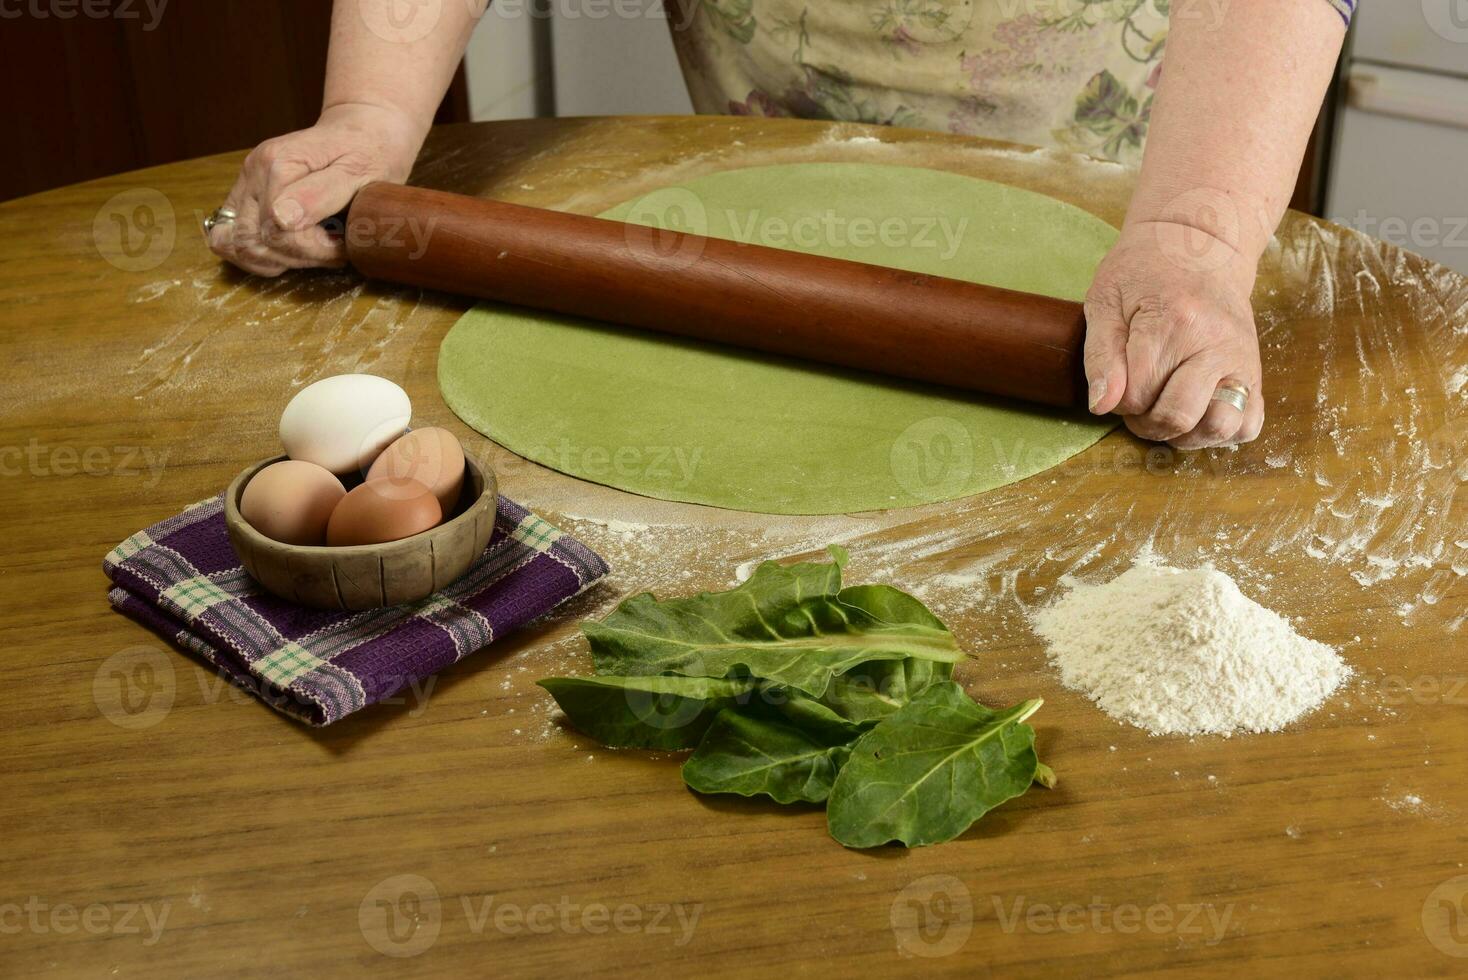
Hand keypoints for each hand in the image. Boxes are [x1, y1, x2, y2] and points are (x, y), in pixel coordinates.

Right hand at [207, 103, 425, 276]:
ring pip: (236, 245)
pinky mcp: (244, 196)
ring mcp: (246, 183)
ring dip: (276, 259)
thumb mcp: (358, 172)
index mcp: (279, 162)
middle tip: (332, 250)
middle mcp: (254, 171)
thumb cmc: (367, 152)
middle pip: (252, 240)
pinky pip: (230, 238)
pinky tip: (291, 251)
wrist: (360, 131)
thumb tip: (281, 219)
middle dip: (297, 258)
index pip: (279, 230)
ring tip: (314, 251)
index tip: (343, 245)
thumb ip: (320, 194)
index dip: (314, 250)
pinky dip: (258, 254)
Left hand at [1082, 221, 1264, 448]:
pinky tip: (1196, 412)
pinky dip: (1220, 431)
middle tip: (1138, 401)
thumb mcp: (1105, 302)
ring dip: (1184, 433)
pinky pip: (1248, 424)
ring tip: (1166, 409)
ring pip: (1219, 428)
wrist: (1200, 246)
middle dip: (1146, 423)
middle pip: (1177, 416)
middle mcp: (1214, 345)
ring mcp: (1241, 360)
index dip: (1118, 399)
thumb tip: (1102, 406)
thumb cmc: (1144, 272)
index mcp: (1172, 323)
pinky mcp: (1255, 372)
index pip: (1136, 395)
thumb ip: (1100, 356)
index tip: (1118, 380)